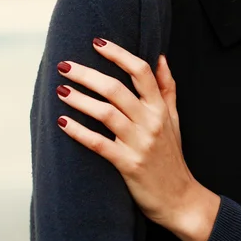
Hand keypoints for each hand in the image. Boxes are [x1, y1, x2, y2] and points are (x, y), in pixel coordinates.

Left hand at [55, 39, 201, 228]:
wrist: (180, 198)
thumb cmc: (172, 156)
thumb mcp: (174, 118)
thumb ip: (167, 87)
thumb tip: (161, 58)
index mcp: (160, 107)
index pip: (141, 71)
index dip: (118, 54)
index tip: (97, 42)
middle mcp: (150, 121)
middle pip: (116, 89)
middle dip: (88, 74)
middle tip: (65, 65)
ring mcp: (139, 143)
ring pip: (106, 113)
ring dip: (80, 99)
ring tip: (60, 90)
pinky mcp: (127, 164)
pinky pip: (99, 144)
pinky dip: (79, 132)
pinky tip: (62, 123)